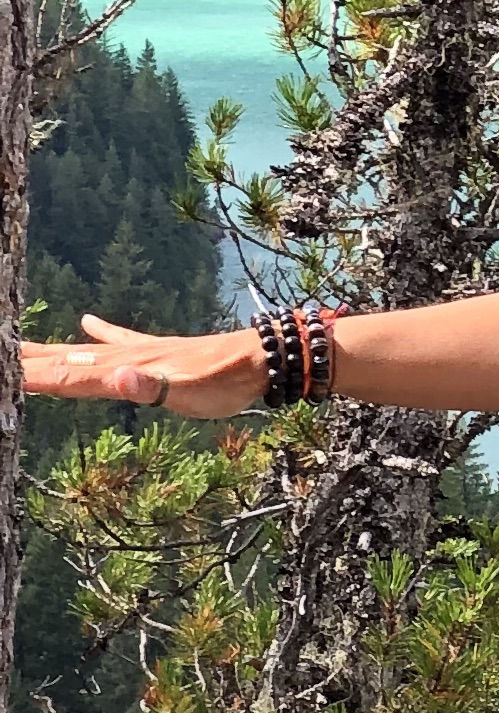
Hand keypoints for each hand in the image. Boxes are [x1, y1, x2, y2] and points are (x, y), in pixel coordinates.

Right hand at [22, 317, 265, 418]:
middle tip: (0, 357)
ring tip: (19, 346)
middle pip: (65, 361)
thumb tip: (115, 377)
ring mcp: (140, 352)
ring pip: (83, 351)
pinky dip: (100, 331)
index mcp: (124, 369)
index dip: (32, 378)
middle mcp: (124, 358)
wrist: (259, 359)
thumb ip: (150, 387)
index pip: (67, 376)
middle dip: (27, 362)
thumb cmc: (223, 382)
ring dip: (50, 351)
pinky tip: (85, 320)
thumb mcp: (187, 392)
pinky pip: (119, 339)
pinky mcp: (158, 351)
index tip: (6, 376)